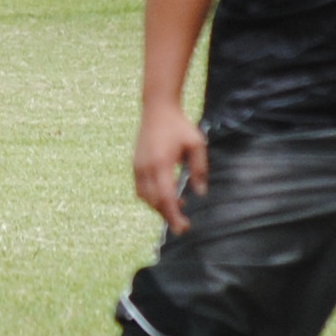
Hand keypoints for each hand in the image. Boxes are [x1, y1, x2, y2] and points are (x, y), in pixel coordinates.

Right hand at [133, 97, 210, 233]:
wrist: (157, 108)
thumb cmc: (179, 125)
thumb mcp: (196, 144)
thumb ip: (199, 169)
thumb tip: (200, 193)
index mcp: (161, 164)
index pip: (166, 198)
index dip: (173, 216)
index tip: (183, 228)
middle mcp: (146, 168)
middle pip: (154, 202)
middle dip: (167, 216)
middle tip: (183, 225)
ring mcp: (138, 166)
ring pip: (145, 198)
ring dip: (159, 207)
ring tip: (177, 207)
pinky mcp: (135, 164)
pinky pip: (140, 189)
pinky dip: (151, 198)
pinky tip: (165, 195)